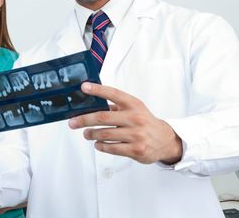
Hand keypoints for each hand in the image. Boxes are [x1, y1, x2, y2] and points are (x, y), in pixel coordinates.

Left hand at [68, 82, 182, 163]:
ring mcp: (136, 135)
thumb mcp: (134, 109)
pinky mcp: (136, 150)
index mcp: (134, 104)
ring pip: (104, 135)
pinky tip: (98, 143)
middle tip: (73, 122)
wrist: (165, 140)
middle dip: (84, 120)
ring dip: (91, 134)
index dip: (97, 90)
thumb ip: (115, 107)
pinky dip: (100, 146)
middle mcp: (135, 118)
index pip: (113, 93)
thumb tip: (89, 106)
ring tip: (86, 134)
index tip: (84, 87)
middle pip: (103, 117)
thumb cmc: (144, 122)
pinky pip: (111, 148)